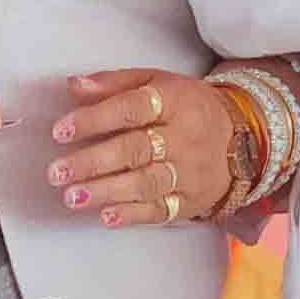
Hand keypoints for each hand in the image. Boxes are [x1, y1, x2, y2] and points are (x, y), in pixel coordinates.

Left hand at [43, 70, 253, 228]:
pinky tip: (106, 216)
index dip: (95, 119)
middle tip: (56, 172)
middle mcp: (186, 137)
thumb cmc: (186, 107)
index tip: (60, 131)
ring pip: (146, 183)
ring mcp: (191, 171)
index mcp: (176, 101)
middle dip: (93, 162)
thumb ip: (114, 83)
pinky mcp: (192, 200)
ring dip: (106, 191)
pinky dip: (132, 215)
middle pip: (136, 149)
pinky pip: (161, 210)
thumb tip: (73, 86)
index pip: (132, 108)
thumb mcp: (156, 82)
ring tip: (72, 196)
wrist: (243, 138)